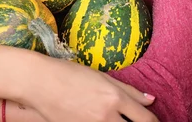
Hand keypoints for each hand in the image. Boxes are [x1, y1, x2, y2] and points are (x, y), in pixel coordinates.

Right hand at [27, 57, 158, 121]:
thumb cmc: (70, 74)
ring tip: (117, 119)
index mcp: (114, 97)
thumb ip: (128, 90)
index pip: (145, 119)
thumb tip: (151, 100)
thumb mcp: (102, 76)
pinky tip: (103, 121)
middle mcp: (107, 116)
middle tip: (136, 120)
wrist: (40, 83)